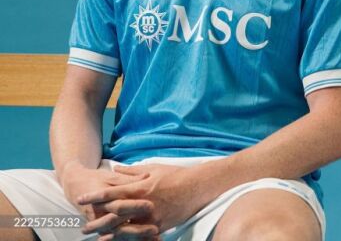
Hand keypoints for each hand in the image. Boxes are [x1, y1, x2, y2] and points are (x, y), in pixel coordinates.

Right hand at [60, 162, 159, 238]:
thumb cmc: (97, 179)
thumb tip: (147, 176)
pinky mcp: (102, 229)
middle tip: (155, 229)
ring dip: (134, 238)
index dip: (134, 206)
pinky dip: (129, 240)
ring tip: (153, 238)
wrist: (76, 186)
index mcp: (101, 200)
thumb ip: (129, 179)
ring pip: (117, 235)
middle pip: (118, 225)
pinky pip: (115, 238)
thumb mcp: (111, 176)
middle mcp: (98, 215)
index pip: (118, 206)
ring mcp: (98, 224)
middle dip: (136, 228)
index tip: (150, 206)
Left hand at [77, 163, 204, 238]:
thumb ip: (132, 171)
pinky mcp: (160, 226)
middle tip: (84, 227)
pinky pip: (142, 234)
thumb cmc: (176, 175)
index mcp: (140, 188)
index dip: (95, 196)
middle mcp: (143, 204)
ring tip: (99, 238)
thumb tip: (116, 169)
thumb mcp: (153, 168)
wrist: (198, 187)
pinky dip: (130, 238)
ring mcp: (151, 217)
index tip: (81, 198)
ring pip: (126, 228)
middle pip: (114, 215)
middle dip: (98, 221)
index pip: (112, 193)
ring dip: (110, 234)